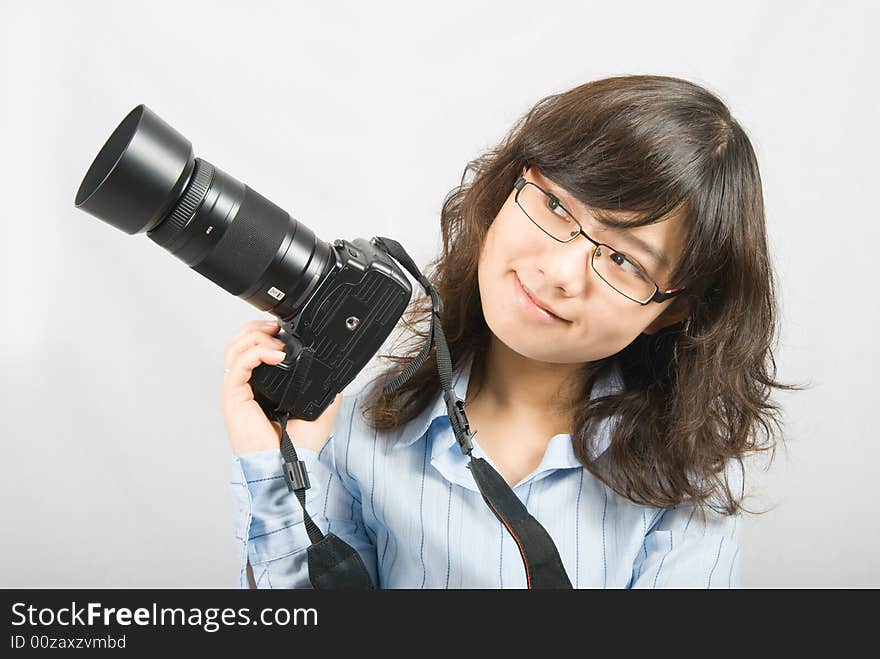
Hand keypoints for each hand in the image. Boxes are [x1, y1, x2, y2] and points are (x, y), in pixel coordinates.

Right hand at [219, 318, 342, 455]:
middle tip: (276, 327)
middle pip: (237, 344)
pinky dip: (256, 352)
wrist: (289, 464)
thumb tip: (335, 377)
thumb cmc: (297, 446)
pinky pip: (239, 365)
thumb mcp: (318, 411)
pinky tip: (276, 354)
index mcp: (259, 388)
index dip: (263, 334)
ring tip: (276, 339)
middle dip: (255, 328)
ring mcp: (236, 392)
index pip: (251, 351)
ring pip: (234, 349)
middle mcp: (244, 387)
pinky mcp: (233, 398)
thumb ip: (324, 392)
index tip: (282, 329)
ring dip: (255, 336)